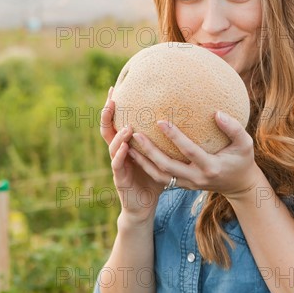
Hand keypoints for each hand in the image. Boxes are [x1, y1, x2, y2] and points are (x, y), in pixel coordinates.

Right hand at [100, 87, 160, 223]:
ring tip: (128, 125)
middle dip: (107, 114)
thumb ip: (165, 139)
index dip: (113, 106)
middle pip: (108, 128)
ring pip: (112, 145)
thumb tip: (186, 119)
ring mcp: (117, 164)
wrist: (144, 205)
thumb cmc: (153, 178)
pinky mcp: (119, 178)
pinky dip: (120, 155)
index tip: (115, 87)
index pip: (116, 120)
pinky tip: (125, 147)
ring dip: (119, 134)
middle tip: (112, 98)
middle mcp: (118, 151)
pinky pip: (117, 165)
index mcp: (125, 144)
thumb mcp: (160, 155)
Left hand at [127, 111, 261, 199]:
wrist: (239, 185)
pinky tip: (135, 153)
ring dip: (143, 161)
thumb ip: (233, 128)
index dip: (174, 137)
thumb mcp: (245, 144)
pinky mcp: (181, 185)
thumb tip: (216, 113)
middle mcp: (196, 178)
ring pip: (159, 175)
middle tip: (135, 134)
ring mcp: (187, 184)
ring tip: (128, 145)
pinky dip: (146, 167)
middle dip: (150, 151)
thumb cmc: (242, 159)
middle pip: (167, 167)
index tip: (160, 121)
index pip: (189, 151)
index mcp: (211, 167)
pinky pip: (160, 178)